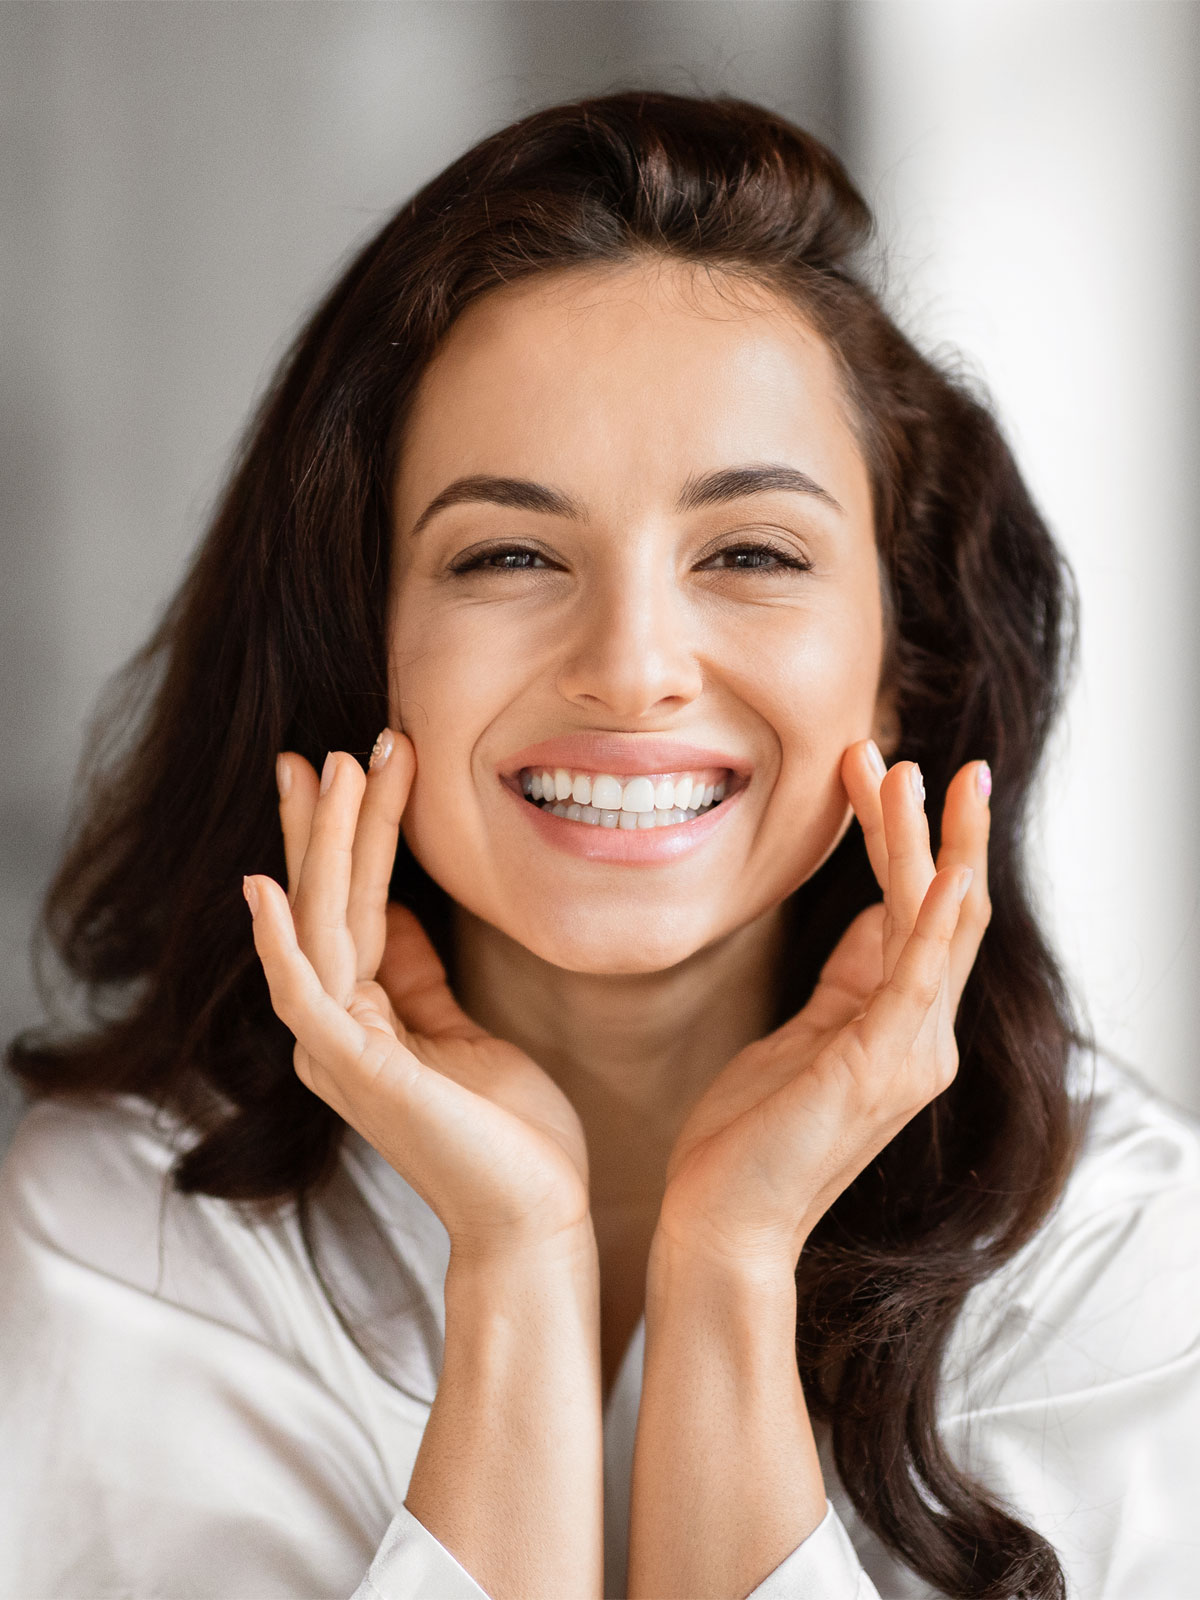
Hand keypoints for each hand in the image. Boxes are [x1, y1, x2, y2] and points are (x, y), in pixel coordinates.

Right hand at [244, 731, 592, 1261]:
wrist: (536, 1218)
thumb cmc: (510, 1133)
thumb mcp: (464, 1030)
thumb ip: (420, 977)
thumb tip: (400, 914)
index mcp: (362, 1020)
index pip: (348, 908)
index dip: (346, 837)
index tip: (353, 764)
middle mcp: (335, 1031)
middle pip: (324, 905)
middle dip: (327, 823)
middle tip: (330, 748)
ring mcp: (339, 1052)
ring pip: (319, 928)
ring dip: (323, 846)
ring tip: (333, 770)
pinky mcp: (356, 1073)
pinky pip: (307, 994)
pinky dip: (282, 940)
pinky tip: (267, 885)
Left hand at [654, 741, 990, 1273]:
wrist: (723, 1226)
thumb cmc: (746, 1139)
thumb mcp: (801, 1038)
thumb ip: (847, 983)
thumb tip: (875, 919)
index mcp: (900, 1029)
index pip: (914, 915)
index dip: (898, 841)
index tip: (871, 774)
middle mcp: (923, 1038)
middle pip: (940, 907)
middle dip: (922, 825)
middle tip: (897, 752)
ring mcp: (913, 1052)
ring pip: (937, 920)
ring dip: (926, 841)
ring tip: (910, 770)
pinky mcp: (885, 1062)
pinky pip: (922, 968)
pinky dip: (936, 906)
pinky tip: (943, 854)